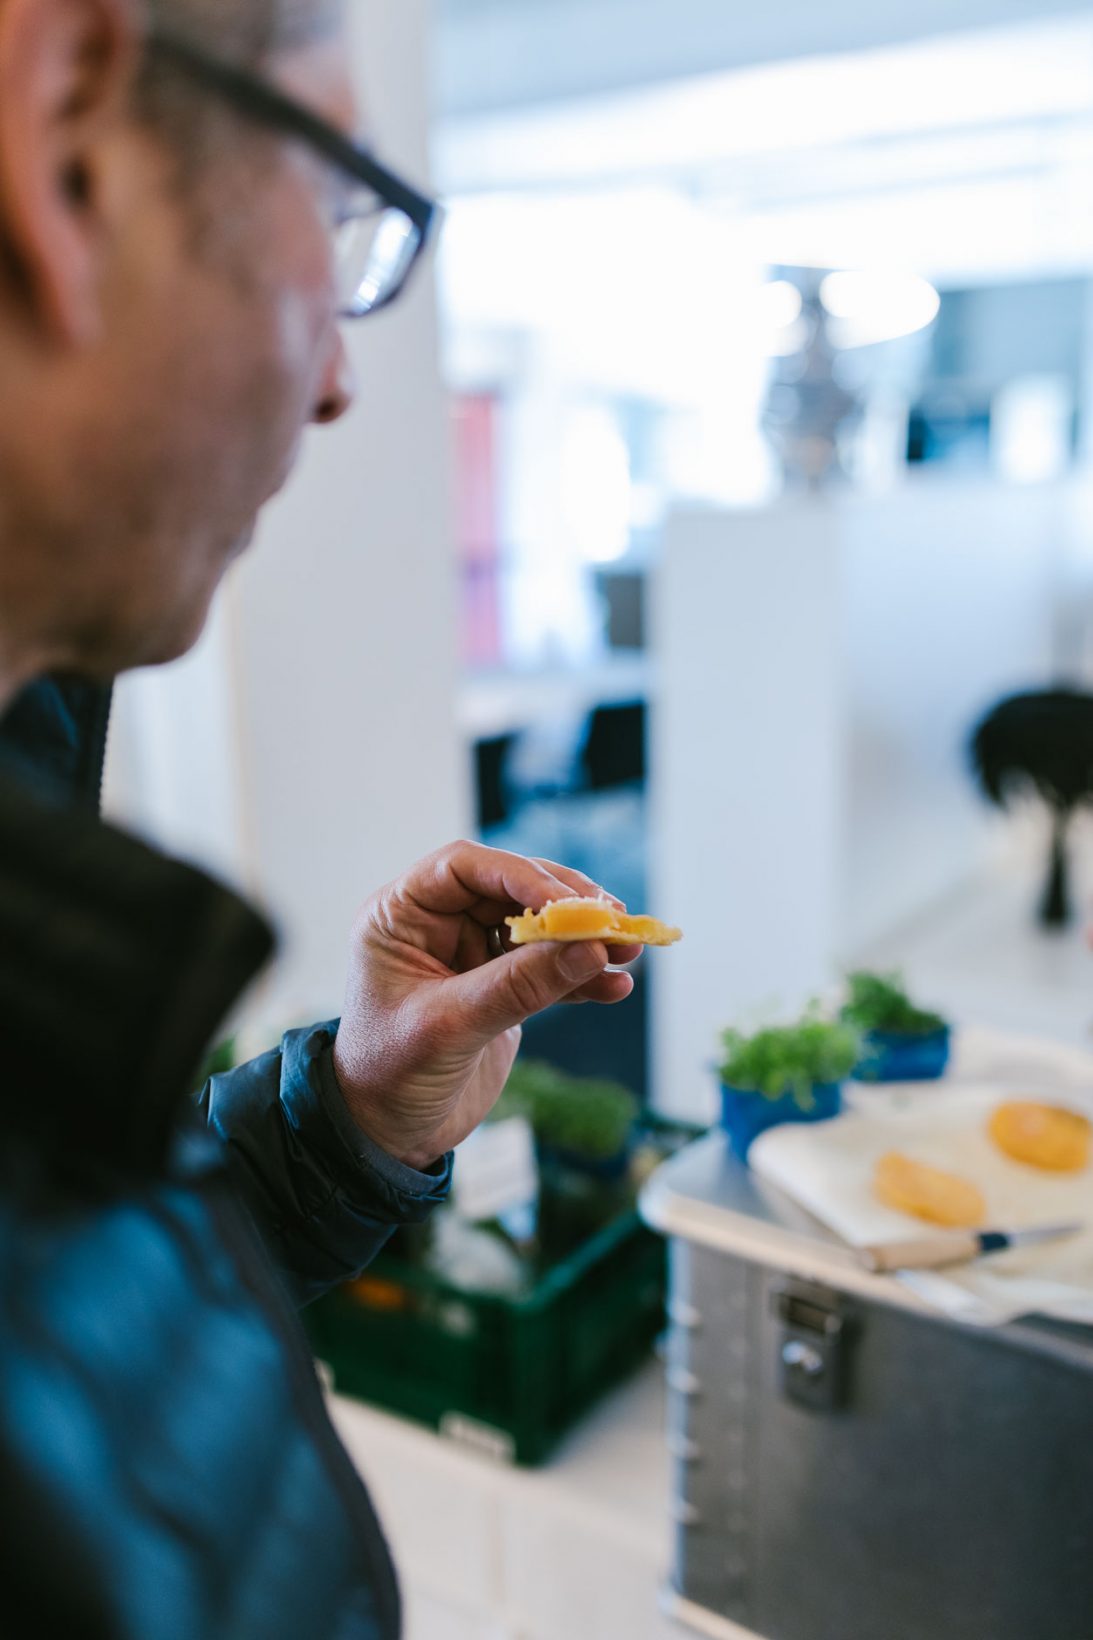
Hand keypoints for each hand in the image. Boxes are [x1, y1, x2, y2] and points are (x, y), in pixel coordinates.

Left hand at [331, 841, 639, 1169]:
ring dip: (583, 939)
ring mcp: (470, 954)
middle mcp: (435, 925)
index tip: (569, 903)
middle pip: (511, 890)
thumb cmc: (389, 1076)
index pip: (464, 867)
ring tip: (628, 951)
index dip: (519, 875)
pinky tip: (615, 986)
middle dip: (566, 905)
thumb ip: (518, 986)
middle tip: (614, 922)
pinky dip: (581, 977)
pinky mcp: (499, 987)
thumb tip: (590, 949)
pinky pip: (547, 969)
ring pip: (536, 927)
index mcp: (400, 916)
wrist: (386, 1135)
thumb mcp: (450, 1027)